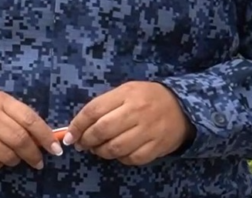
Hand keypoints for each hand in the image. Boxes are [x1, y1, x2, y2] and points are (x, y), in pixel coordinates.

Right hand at [0, 90, 63, 170]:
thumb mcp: (1, 104)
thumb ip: (21, 117)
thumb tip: (46, 138)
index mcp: (0, 101)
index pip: (29, 119)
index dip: (45, 136)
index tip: (56, 149)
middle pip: (19, 140)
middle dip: (34, 154)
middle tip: (39, 162)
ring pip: (7, 155)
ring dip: (16, 160)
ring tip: (15, 156)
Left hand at [63, 81, 192, 166]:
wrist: (181, 107)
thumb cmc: (146, 98)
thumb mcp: (125, 92)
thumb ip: (104, 106)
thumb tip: (79, 126)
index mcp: (126, 94)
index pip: (94, 110)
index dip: (77, 125)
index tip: (70, 135)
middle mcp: (136, 111)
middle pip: (102, 130)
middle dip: (87, 140)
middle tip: (82, 144)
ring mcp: (148, 130)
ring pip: (115, 148)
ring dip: (101, 152)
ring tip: (98, 149)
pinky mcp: (157, 146)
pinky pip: (132, 158)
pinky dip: (120, 159)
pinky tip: (118, 153)